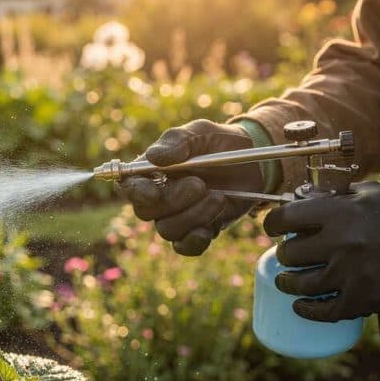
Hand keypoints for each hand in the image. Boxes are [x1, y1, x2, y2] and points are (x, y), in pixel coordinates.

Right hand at [118, 120, 263, 255]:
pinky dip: (194, 241)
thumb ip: (177, 141)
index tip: (153, 193)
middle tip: (200, 185)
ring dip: (193, 215)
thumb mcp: (199, 132)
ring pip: (167, 230)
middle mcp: (159, 198)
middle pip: (146, 212)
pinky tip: (208, 229)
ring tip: (218, 197)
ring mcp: (177, 217)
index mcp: (150, 172)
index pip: (128, 186)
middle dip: (173, 201)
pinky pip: (185, 247)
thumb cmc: (217, 143)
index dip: (135, 192)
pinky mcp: (197, 231)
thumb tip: (153, 157)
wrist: (251, 160)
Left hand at [263, 181, 379, 321]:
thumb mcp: (372, 193)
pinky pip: (323, 311)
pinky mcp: (363, 299)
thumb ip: (336, 194)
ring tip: (286, 281)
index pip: (286, 218)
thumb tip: (302, 196)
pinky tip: (300, 306)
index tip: (271, 228)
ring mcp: (351, 274)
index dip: (271, 224)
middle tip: (288, 256)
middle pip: (290, 254)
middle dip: (285, 255)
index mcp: (341, 212)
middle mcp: (342, 243)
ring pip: (300, 285)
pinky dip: (306, 310)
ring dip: (287, 283)